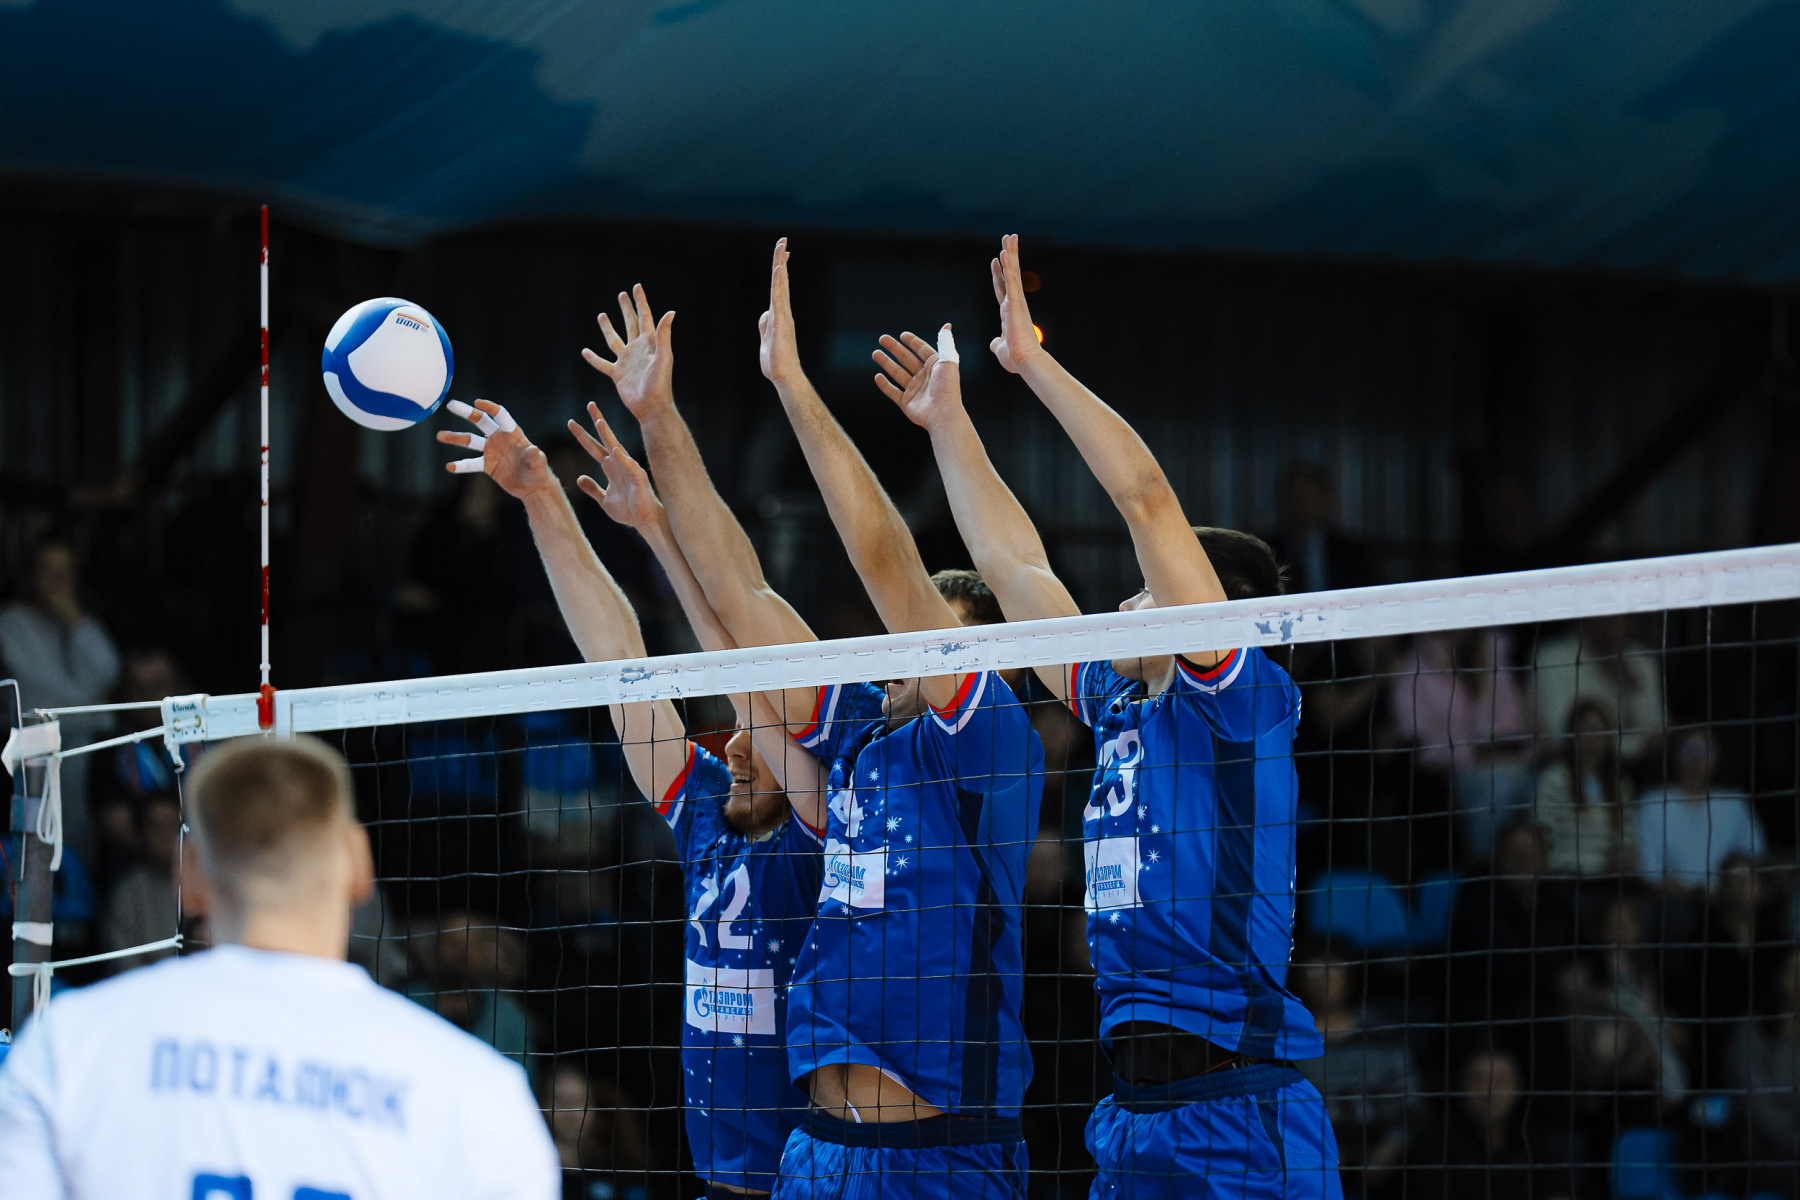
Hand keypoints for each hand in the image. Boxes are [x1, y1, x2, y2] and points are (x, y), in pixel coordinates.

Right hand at [436, 399, 555, 499]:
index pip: (500, 415)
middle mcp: (499, 438)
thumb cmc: (538, 473)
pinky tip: (449, 466)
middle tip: (451, 405)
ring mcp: (491, 451)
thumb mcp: (538, 464)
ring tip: (439, 435)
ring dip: (455, 438)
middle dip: (467, 413)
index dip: (490, 408)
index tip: (478, 402)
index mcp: (512, 432)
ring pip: (470, 441)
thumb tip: (534, 450)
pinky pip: (471, 463)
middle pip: (481, 421)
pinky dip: (461, 465)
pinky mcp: (487, 465)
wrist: (533, 487)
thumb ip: (535, 457)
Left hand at [569, 402, 665, 533]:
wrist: (645, 521)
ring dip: (608, 435)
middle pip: (605, 438)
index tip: (571, 422)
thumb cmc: (628, 511)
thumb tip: (579, 478)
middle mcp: (618, 463)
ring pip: (617, 447)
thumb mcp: (604, 499)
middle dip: (597, 421)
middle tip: (589, 404)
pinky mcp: (639, 478)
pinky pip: (630, 466)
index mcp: (610, 467)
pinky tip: (616, 450)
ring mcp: (629, 469)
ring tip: (599, 422)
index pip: (593, 447)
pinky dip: (623, 458)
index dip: (582, 435)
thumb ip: (592, 488)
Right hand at [581, 284, 674, 418]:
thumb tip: (670, 312)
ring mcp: (626, 361)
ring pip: (614, 340)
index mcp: (649, 343)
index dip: (641, 301)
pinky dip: (594, 358)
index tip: (636, 286)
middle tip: (622, 295)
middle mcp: (637, 349)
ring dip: (608, 328)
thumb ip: (664, 334)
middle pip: (630, 324)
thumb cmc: (660, 383)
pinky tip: (585, 352)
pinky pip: (603, 363)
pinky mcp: (617, 374)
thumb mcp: (664, 356)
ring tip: (601, 315)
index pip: (644, 317)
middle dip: (626, 309)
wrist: (652, 407)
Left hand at [758, 238, 802, 385]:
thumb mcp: (766, 338)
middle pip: (781, 280)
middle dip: (781, 259)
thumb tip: (765, 313)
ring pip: (780, 285)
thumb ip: (765, 324)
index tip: (783, 252)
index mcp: (779, 313)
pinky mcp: (781, 321)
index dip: (780, 268)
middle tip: (783, 240)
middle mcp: (783, 310)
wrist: (784, 375)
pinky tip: (779, 269)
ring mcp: (783, 315)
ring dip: (780, 265)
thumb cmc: (776, 360)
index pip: (779, 286)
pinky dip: (778, 282)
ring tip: (782, 248)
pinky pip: (778, 297)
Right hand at [873, 325, 961, 430]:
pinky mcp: (907, 403)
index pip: (922, 350)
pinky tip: (878, 376)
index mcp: (935, 367)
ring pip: (897, 373)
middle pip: (906, 359)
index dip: (913, 342)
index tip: (902, 335)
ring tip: (875, 353)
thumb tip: (947, 326)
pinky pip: (893, 392)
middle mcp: (924, 377)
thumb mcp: (948, 361)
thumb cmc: (947, 387)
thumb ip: (945, 343)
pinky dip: (885, 385)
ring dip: (886, 363)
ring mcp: (915, 390)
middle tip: (882, 339)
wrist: (943, 413)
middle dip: (894, 348)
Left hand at [989, 234, 1042, 374]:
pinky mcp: (1015, 303)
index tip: (996, 258)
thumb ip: (997, 343)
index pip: (1002, 287)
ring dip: (1010, 254)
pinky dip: (1007, 267)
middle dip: (1009, 255)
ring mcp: (1015, 302)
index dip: (999, 273)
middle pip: (1010, 274)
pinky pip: (1010, 281)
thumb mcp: (1001, 348)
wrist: (1025, 361)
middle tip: (1008, 238)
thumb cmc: (1015, 357)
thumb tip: (995, 343)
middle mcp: (1014, 303)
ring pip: (1012, 272)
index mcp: (1009, 311)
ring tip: (1009, 237)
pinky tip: (1004, 253)